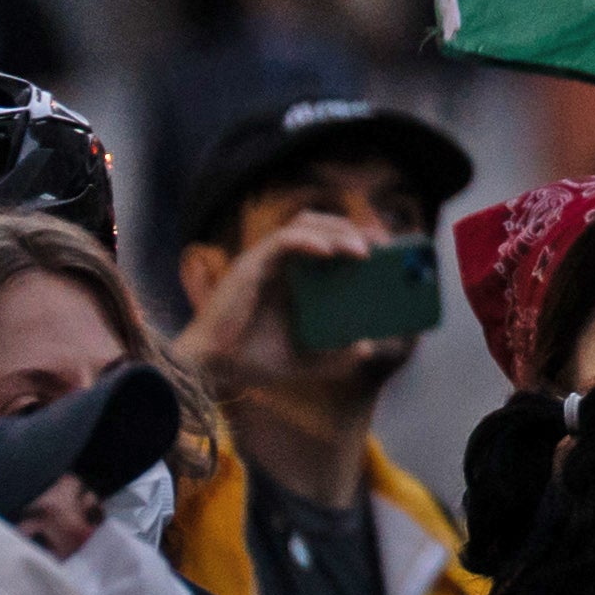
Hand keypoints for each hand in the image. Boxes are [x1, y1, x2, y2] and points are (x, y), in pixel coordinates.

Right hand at [167, 202, 378, 387]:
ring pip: (304, 224)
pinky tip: (330, 252)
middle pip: (319, 225)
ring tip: (363, 249)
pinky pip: (282, 241)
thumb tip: (366, 347)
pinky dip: (308, 241)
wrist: (211, 370)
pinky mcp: (251, 266)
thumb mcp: (302, 361)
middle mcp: (278, 263)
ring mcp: (264, 261)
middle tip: (382, 245)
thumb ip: (333, 357)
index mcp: (290, 277)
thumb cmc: (249, 360)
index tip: (384, 251)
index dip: (354, 239)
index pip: (326, 241)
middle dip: (353, 229)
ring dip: (338, 231)